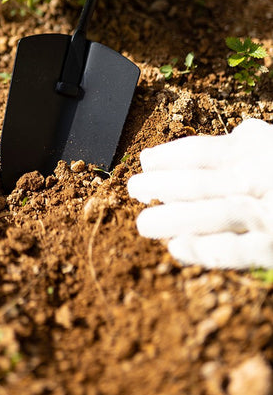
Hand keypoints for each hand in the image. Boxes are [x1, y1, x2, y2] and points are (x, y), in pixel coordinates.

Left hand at [127, 119, 272, 269]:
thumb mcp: (269, 145)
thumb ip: (237, 144)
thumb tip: (183, 155)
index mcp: (254, 150)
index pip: (201, 152)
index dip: (168, 156)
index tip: (145, 161)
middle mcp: (257, 179)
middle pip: (200, 181)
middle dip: (162, 186)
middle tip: (134, 189)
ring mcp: (266, 215)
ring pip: (212, 215)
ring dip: (173, 219)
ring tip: (143, 223)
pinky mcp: (272, 248)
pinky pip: (234, 250)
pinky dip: (203, 250)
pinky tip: (176, 248)